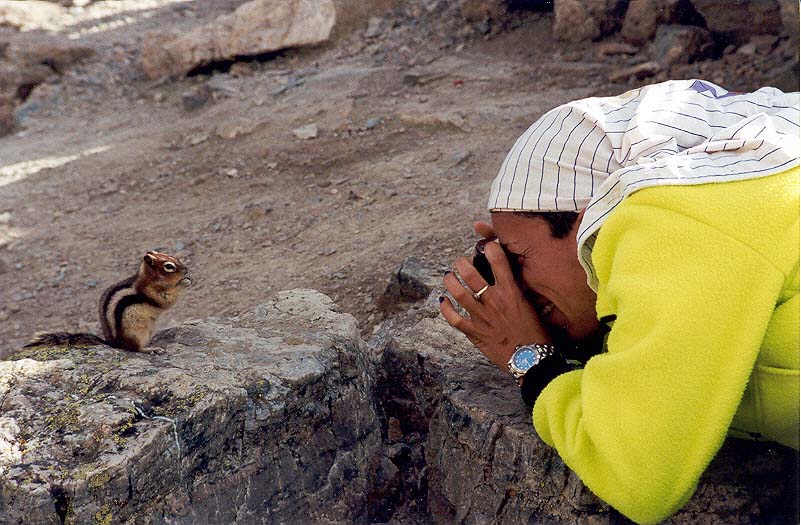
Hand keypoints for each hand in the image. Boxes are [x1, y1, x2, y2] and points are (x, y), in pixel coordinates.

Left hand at [440, 237, 551, 370]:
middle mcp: (494, 301)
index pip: (499, 262)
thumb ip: (521, 291)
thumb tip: (515, 279)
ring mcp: (482, 317)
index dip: (490, 248)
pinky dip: (445, 309)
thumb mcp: (533, 307)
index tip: (487, 245)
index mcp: (511, 293)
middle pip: (471, 275)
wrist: (532, 360)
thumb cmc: (537, 334)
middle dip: (462, 263)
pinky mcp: (474, 333)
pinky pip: (454, 319)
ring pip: (458, 293)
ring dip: (450, 281)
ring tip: (448, 276)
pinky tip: (443, 301)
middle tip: (460, 261)